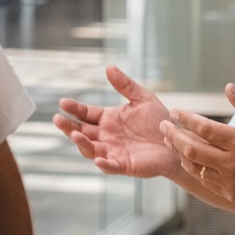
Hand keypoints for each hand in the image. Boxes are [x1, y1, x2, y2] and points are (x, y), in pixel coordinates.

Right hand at [53, 66, 180, 178]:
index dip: (74, 109)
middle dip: (68, 126)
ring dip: (82, 143)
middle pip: (82, 132)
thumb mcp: (142, 98)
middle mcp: (106, 136)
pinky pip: (110, 166)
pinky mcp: (124, 165)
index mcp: (108, 119)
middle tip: (58, 119)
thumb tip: (109, 67)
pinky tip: (99, 159)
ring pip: (90, 149)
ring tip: (76, 134)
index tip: (63, 102)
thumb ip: (125, 85)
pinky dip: (103, 164)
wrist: (177, 140)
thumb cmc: (159, 120)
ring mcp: (113, 151)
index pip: (85, 114)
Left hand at [160, 83, 234, 208]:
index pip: (204, 128)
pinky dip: (193, 167)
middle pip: (192, 148)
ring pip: (194, 166)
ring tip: (170, 141)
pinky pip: (205, 180)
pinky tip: (188, 158)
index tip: (175, 112)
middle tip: (163, 126)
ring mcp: (230, 182)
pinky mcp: (231, 194)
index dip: (186, 119)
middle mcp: (232, 164)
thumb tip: (228, 88)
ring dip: (179, 152)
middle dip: (173, 135)